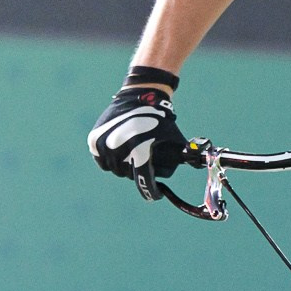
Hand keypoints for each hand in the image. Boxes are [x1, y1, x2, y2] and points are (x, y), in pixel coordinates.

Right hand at [88, 68, 187, 198]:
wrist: (139, 96)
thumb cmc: (161, 118)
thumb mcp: (175, 137)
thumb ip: (185, 156)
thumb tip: (197, 167)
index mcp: (138, 147)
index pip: (142, 178)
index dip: (150, 190)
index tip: (155, 195)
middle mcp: (118, 146)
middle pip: (128, 174)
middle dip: (137, 172)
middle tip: (144, 166)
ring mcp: (103, 143)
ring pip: (114, 168)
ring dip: (123, 167)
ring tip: (132, 159)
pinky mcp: (93, 140)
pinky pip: (101, 160)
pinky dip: (110, 160)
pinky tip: (119, 156)